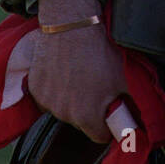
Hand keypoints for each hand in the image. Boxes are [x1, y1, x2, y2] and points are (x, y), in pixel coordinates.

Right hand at [27, 21, 129, 143]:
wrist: (71, 28)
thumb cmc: (98, 53)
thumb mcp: (121, 81)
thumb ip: (124, 107)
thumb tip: (129, 123)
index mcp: (87, 117)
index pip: (99, 136)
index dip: (106, 125)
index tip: (108, 114)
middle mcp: (65, 114)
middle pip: (80, 122)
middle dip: (87, 110)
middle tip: (93, 87)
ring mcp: (47, 102)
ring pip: (62, 109)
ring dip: (69, 99)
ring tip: (77, 75)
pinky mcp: (35, 88)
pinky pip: (47, 97)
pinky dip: (54, 89)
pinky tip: (62, 72)